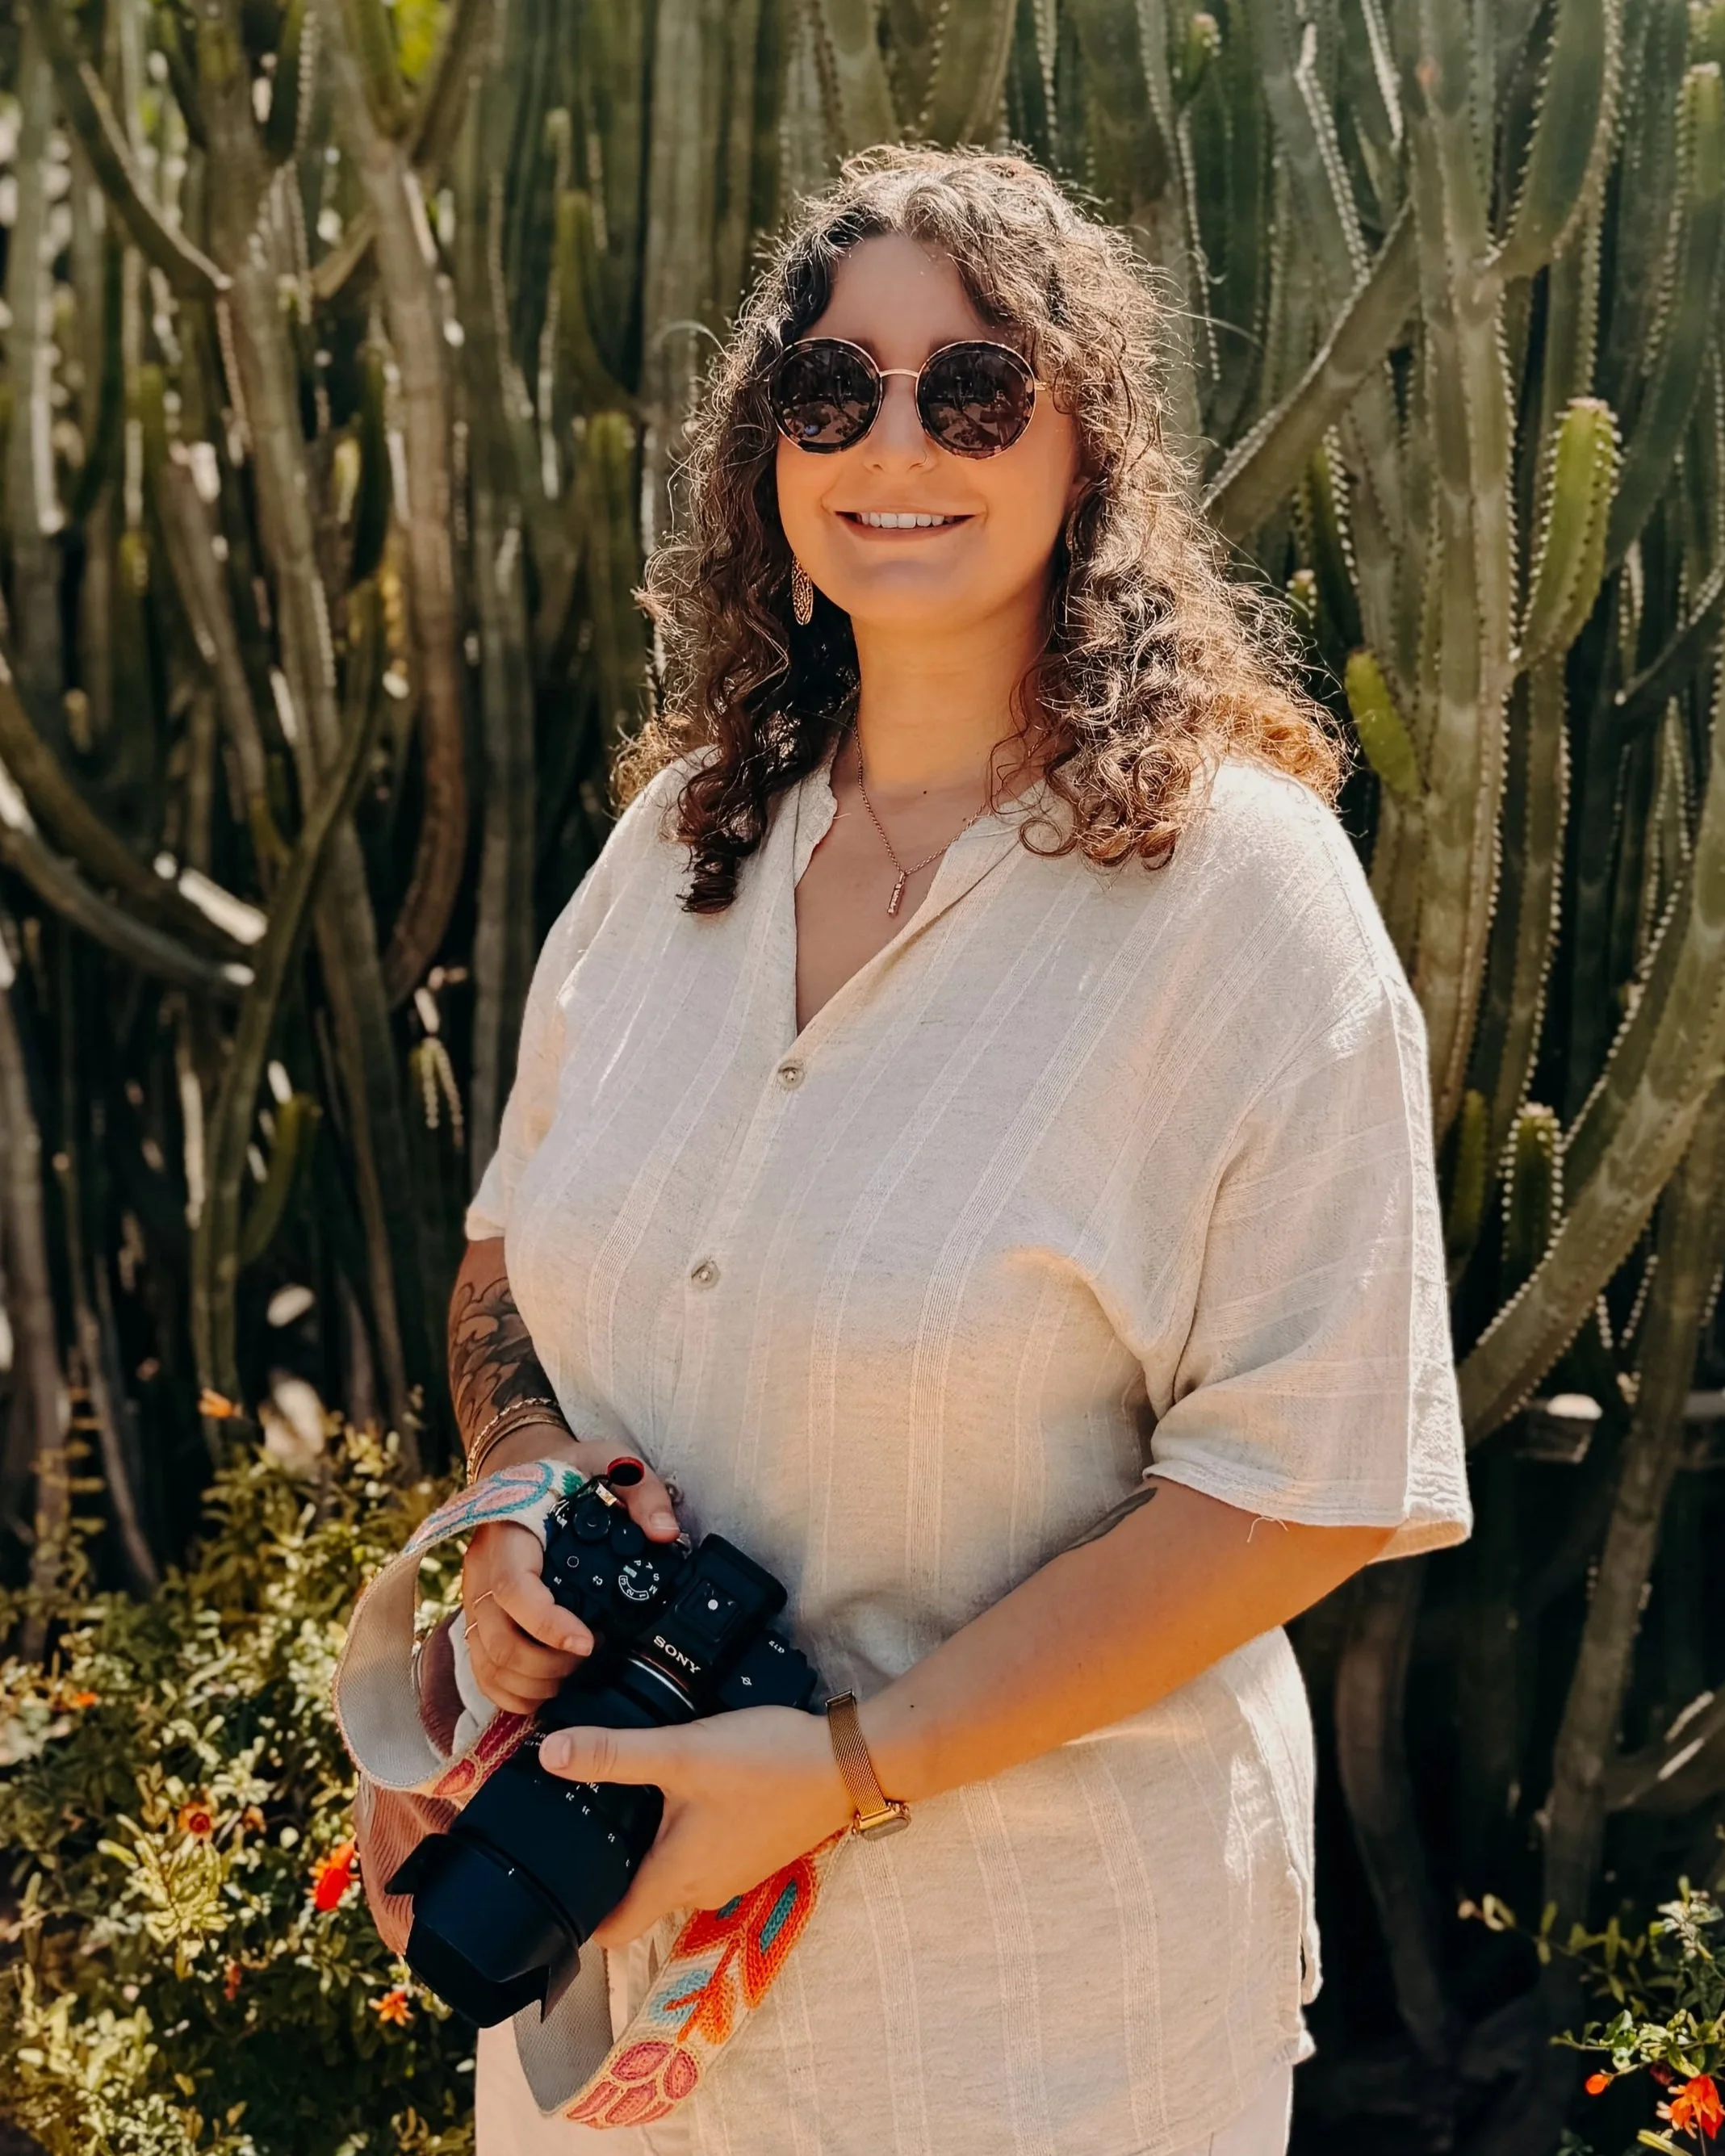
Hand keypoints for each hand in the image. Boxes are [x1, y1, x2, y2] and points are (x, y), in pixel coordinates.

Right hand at [460, 1430, 680, 1715]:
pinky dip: (508, 1691)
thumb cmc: (569, 1471)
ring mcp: (475, 1594)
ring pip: (487, 1661)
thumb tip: (665, 1533)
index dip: (548, 1624)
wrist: (525, 1466)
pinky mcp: (477, 1614)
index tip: (588, 1643)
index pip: (513, 1587)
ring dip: (529, 1683)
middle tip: (588, 1660)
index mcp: (510, 1531)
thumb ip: (642, 1494)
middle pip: (498, 1637)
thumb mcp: (612, 1465)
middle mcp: (483, 1567)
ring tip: (570, 1676)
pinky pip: (480, 1667)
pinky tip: (543, 1689)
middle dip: (546, 1665)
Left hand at [539, 1707, 855, 1945]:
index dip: (579, 1919)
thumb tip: (550, 1754)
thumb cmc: (764, 1765)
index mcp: (676, 1879)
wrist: (847, 1764)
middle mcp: (703, 1889)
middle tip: (585, 1820)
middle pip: (641, 1897)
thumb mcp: (681, 1753)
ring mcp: (735, 1874)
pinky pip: (706, 1855)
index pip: (613, 1931)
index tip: (552, 1890)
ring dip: (653, 1846)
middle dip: (613, 1867)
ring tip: (633, 1799)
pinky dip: (689, 1833)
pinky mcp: (756, 1852)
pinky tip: (690, 1792)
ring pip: (675, 1873)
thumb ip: (615, 1753)